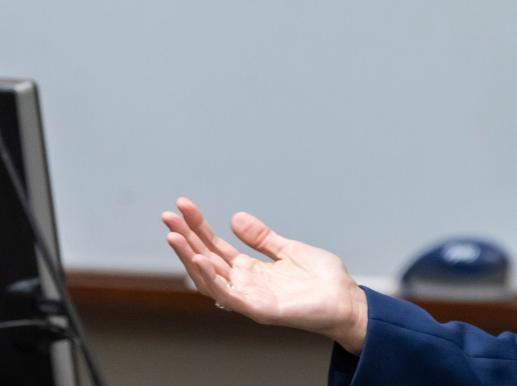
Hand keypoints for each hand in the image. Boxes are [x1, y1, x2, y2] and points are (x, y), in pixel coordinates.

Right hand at [162, 198, 367, 353]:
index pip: (216, 246)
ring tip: (175, 237)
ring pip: (210, 279)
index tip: (183, 207)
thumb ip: (262, 238)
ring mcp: (251, 298)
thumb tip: (235, 218)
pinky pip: (230, 296)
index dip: (198, 227)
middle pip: (206, 260)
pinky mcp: (261, 310)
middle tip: (168, 217)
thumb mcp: (289, 249)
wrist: (348, 301)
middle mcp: (245, 285)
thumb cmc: (324, 281)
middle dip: (185, 238)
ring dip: (189, 258)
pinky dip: (213, 280)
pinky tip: (200, 260)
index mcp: (251, 270)